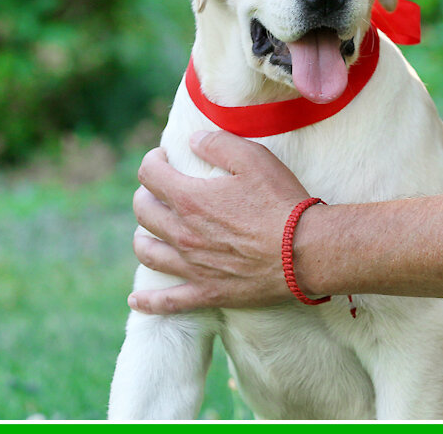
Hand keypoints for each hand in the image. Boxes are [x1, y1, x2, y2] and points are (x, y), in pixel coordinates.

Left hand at [129, 130, 311, 313]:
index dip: (153, 160)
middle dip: (146, 194)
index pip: (150, 175)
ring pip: (148, 253)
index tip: (164, 157)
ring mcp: (192, 266)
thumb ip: (218, 143)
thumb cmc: (281, 202)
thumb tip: (193, 140)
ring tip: (150, 230)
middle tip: (160, 190)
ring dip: (143, 237)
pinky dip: (148, 301)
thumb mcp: (254, 158)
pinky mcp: (207, 292)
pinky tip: (136, 300)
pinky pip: (167, 302)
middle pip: (143, 212)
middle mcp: (183, 233)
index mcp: (190, 199)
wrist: (306, 251)